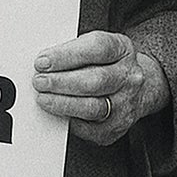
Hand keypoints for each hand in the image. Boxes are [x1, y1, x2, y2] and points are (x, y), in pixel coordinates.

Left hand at [32, 30, 168, 144]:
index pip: (97, 48)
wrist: (136, 89)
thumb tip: (43, 63)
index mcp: (122, 49)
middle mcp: (129, 77)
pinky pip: (90, 128)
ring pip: (93, 107)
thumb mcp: (94, 47)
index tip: (43, 62)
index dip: (67, 55)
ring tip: (43, 98)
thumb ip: (71, 52)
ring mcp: (126, 103)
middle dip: (61, 82)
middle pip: (95, 80)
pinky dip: (70, 120)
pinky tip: (57, 113)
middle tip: (39, 81)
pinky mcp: (116, 127)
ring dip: (62, 103)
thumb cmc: (105, 65)